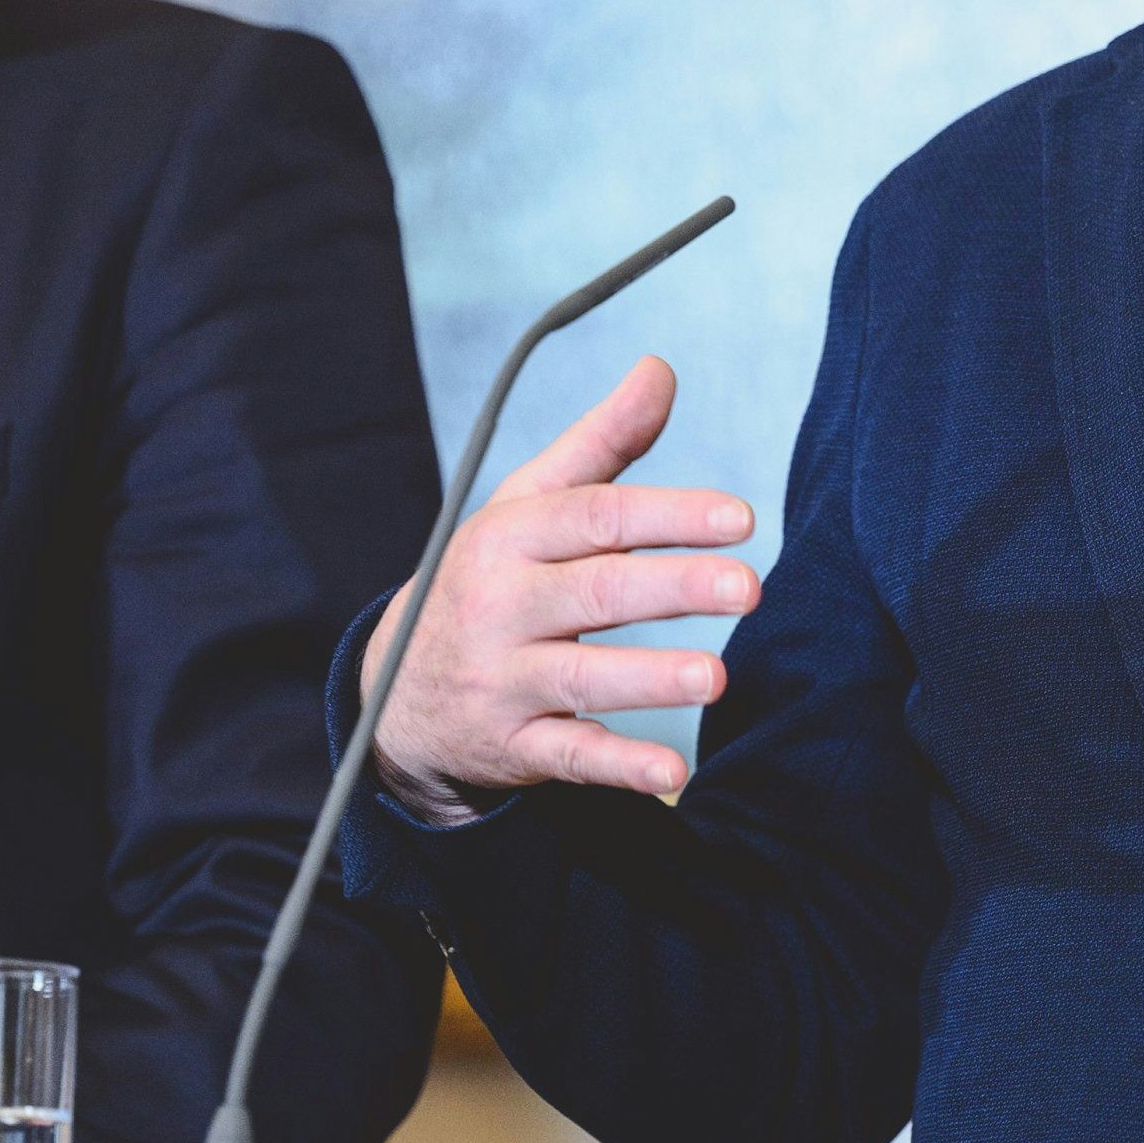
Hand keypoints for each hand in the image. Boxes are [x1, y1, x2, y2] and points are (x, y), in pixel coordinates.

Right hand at [367, 356, 761, 824]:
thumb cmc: (490, 579)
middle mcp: (501, 605)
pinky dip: (617, 766)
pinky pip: (567, 758)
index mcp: (510, 536)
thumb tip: (660, 369)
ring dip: (649, 680)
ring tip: (715, 677)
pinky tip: (672, 773)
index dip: (666, 515)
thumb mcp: (530, 504)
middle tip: (747, 588)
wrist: (396, 689)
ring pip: (580, 676)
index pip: (594, 517)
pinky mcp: (510, 746)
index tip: (738, 518)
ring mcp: (502, 679)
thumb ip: (602, 442)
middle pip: (595, 591)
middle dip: (672, 587)